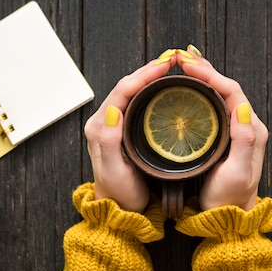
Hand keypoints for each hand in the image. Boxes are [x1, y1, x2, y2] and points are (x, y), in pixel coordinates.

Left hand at [84, 55, 176, 212]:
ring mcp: (113, 125)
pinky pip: (135, 102)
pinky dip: (149, 90)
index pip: (122, 91)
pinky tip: (162, 87)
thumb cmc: (119, 193)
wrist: (119, 210)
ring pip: (131, 92)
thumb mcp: (115, 170)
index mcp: (100, 127)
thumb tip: (113, 108)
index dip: (143, 75)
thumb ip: (110, 140)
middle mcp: (104, 122)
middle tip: (171, 60)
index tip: (164, 65)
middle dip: (148, 70)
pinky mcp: (122, 130)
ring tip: (169, 67)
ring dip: (149, 77)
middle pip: (126, 86)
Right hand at [178, 49, 267, 210]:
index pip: (232, 91)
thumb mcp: (237, 173)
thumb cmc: (230, 198)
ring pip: (220, 93)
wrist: (228, 217)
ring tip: (184, 63)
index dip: (211, 75)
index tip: (189, 66)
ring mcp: (236, 129)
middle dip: (205, 69)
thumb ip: (243, 140)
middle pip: (226, 87)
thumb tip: (241, 106)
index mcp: (251, 129)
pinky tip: (189, 85)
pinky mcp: (225, 135)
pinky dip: (201, 90)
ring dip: (203, 76)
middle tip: (182, 57)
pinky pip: (214, 104)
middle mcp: (246, 125)